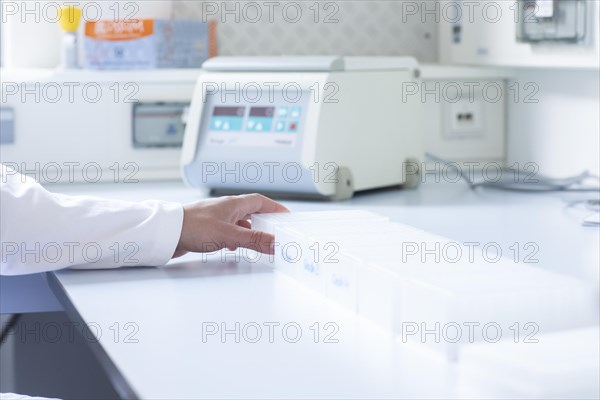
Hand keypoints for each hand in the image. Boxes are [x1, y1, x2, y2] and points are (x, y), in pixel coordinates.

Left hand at [172, 194, 287, 257]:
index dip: (274, 208)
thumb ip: (254, 240)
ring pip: (239, 222)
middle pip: (250, 211)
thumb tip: (275, 243)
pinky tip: (233, 247)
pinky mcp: (206, 229)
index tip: (285, 216)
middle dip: (264, 220)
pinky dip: (235, 238)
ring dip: (249, 231)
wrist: (166, 233)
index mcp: (233, 204)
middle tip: (274, 230)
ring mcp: (215, 218)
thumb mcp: (229, 235)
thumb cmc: (193, 227)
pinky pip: (227, 231)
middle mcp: (225, 208)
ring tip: (257, 242)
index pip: (260, 201)